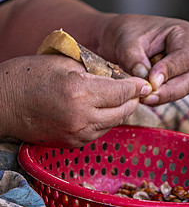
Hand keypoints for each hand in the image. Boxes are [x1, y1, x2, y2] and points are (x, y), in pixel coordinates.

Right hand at [0, 55, 149, 146]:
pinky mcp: (70, 144)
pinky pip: (98, 132)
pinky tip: (101, 109)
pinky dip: (105, 121)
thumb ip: (96, 70)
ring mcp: (76, 134)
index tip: (144, 82)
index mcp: (81, 93)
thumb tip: (121, 75)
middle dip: (132, 99)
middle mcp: (82, 117)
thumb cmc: (27, 76)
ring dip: (120, 111)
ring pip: (114, 123)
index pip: (123, 92)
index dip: (136, 86)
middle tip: (134, 90)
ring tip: (118, 98)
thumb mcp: (65, 62)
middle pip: (124, 111)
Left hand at [98, 14, 188, 105]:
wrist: (129, 36)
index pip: (186, 56)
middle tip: (148, 97)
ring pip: (186, 88)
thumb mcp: (128, 41)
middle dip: (170, 91)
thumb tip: (144, 78)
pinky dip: (162, 97)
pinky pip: (177, 92)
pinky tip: (147, 98)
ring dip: (165, 96)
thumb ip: (134, 58)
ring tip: (144, 99)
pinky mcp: (183, 80)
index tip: (151, 81)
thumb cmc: (132, 33)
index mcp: (187, 35)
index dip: (170, 70)